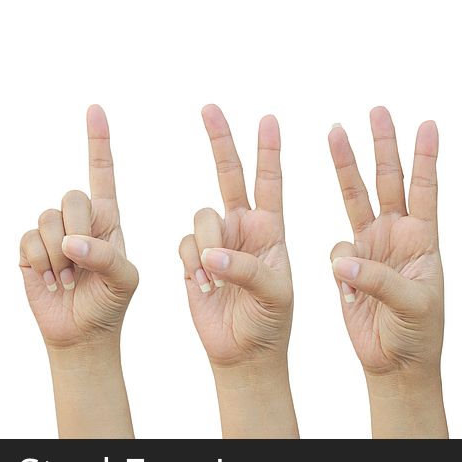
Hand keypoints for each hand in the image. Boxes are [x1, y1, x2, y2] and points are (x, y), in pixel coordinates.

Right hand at [19, 105, 136, 436]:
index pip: (102, 174)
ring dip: (61, 254)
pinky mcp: (28, 248)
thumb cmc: (112, 301)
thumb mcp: (126, 279)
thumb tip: (72, 243)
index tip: (96, 109)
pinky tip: (54, 279)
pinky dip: (41, 263)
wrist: (83, 331)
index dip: (98, 142)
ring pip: (48, 218)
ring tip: (72, 276)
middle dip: (81, 229)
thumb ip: (108, 256)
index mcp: (109, 218)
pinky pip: (27, 240)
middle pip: (73, 197)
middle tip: (86, 260)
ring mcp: (51, 233)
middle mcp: (79, 220)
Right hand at [178, 105, 295, 437]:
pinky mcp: (192, 260)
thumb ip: (249, 270)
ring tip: (222, 278)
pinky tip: (207, 289)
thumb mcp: (278, 295)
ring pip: (202, 217)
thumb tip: (209, 256)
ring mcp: (218, 243)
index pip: (271, 181)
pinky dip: (192, 264)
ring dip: (210, 245)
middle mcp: (245, 228)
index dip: (269, 150)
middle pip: (230, 175)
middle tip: (210, 107)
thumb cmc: (276, 324)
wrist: (245, 355)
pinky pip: (183, 245)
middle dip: (222, 141)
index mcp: (274, 229)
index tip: (269, 118)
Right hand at [328, 107, 445, 437]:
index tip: (429, 124)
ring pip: (354, 196)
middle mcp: (395, 236)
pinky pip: (331, 248)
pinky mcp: (342, 265)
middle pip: (387, 180)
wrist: (394, 366)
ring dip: (346, 164)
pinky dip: (337, 261)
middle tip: (378, 110)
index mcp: (422, 240)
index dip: (427, 158)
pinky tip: (349, 290)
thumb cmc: (419, 337)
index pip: (426, 190)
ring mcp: (367, 247)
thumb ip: (379, 280)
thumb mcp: (412, 307)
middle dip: (382, 145)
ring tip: (335, 129)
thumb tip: (340, 257)